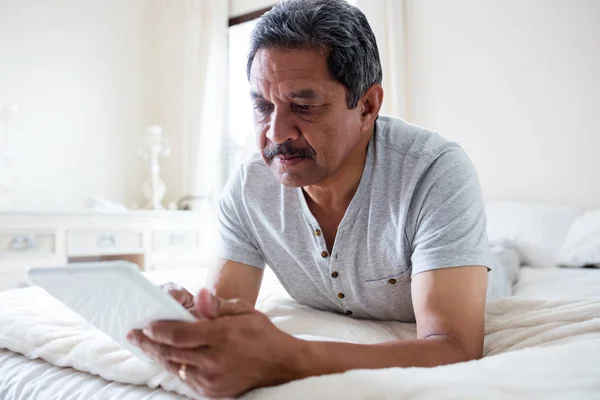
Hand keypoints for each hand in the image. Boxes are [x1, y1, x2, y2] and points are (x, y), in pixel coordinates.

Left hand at [128, 289, 303, 397]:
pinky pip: (185, 379)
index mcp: (222, 335)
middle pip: (171, 352)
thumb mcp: (243, 311)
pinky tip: (167, 358)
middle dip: (148, 343)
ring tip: (145, 345)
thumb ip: (217, 305)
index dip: (158, 330)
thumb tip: (199, 295)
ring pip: (175, 367)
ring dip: (158, 356)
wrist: (280, 364)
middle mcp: (215, 360)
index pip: (179, 334)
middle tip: (134, 335)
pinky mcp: (213, 392)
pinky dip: (175, 367)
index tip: (145, 325)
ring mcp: (212, 379)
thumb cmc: (260, 333)